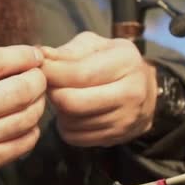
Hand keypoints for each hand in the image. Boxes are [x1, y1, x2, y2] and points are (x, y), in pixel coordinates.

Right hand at [0, 46, 46, 184]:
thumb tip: (20, 59)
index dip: (21, 55)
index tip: (34, 54)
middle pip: (18, 90)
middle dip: (37, 79)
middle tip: (38, 77)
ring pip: (27, 116)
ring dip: (38, 103)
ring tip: (33, 98)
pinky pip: (25, 142)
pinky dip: (32, 128)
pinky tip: (24, 122)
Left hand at [40, 32, 157, 146]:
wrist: (146, 90)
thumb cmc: (113, 62)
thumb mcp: (94, 46)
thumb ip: (67, 51)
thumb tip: (40, 54)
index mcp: (126, 62)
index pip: (80, 74)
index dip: (52, 73)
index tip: (38, 69)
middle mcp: (131, 92)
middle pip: (72, 102)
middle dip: (53, 92)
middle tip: (49, 85)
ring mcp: (126, 119)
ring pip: (71, 122)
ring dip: (59, 110)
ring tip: (63, 95)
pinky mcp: (116, 138)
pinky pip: (75, 137)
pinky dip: (66, 126)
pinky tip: (72, 112)